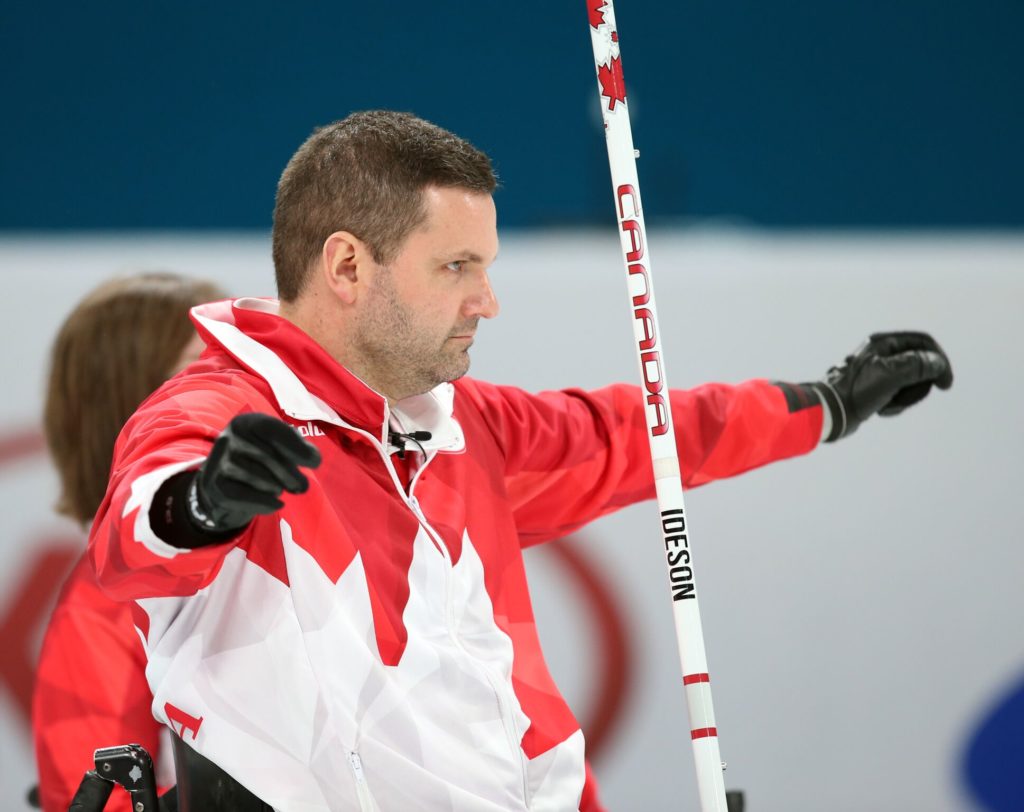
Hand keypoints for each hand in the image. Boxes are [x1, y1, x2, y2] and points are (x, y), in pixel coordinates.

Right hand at [186, 412, 321, 533]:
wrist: (223, 483)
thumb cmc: (260, 459)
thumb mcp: (277, 445)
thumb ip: (298, 447)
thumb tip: (312, 457)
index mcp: (246, 422)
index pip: (272, 431)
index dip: (296, 447)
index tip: (315, 462)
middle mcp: (229, 437)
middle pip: (269, 457)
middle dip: (292, 475)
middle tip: (301, 486)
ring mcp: (219, 462)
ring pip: (261, 479)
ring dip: (277, 488)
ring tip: (279, 488)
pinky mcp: (215, 486)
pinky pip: (247, 497)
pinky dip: (266, 503)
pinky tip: (277, 504)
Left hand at [812, 331, 952, 441]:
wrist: (829, 412)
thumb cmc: (856, 391)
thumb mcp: (891, 375)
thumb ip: (918, 365)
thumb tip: (938, 363)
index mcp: (882, 343)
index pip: (923, 342)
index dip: (939, 361)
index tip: (945, 384)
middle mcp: (881, 353)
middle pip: (920, 365)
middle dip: (917, 386)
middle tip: (904, 397)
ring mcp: (878, 371)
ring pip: (910, 383)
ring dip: (904, 398)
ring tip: (887, 405)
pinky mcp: (875, 388)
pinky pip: (898, 395)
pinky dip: (894, 405)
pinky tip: (880, 411)